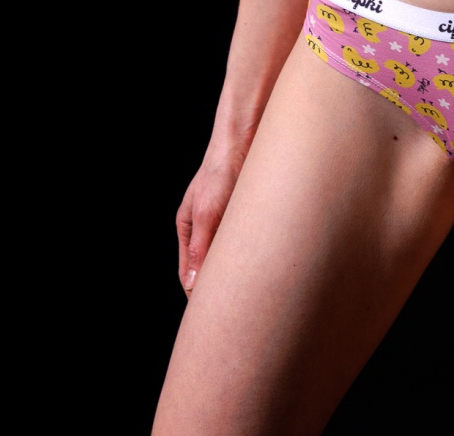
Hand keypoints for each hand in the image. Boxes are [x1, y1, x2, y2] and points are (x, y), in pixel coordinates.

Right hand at [175, 136, 252, 294]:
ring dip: (240, 271)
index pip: (188, 273)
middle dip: (220, 287)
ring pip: (231, 257)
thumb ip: (201, 246)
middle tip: (236, 309)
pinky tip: (265, 264)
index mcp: (188, 227)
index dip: (198, 294)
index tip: (211, 314)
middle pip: (210, 267)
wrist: (246, 138)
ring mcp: (227, 220)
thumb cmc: (221, 170)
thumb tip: (193, 285)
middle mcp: (206, 226)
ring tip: (253, 290)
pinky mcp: (247, 214)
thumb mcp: (208, 211)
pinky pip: (248, 242)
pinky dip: (254, 254)